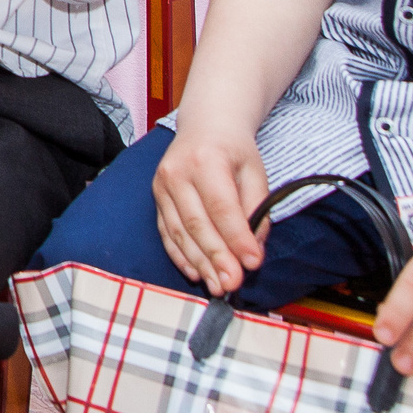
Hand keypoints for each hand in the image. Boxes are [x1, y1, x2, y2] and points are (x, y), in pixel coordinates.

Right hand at [151, 126, 271, 294]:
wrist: (205, 126)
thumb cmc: (234, 150)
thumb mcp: (255, 172)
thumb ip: (256, 209)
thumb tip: (252, 250)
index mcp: (206, 160)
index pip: (221, 206)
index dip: (236, 238)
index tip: (252, 263)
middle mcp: (177, 172)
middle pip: (196, 223)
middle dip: (216, 258)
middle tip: (232, 284)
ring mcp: (162, 185)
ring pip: (178, 232)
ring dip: (199, 263)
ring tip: (217, 286)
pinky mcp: (156, 197)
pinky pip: (166, 232)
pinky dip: (180, 256)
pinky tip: (195, 272)